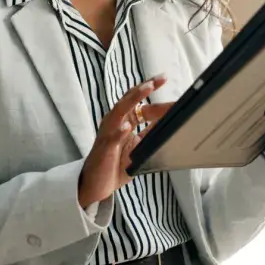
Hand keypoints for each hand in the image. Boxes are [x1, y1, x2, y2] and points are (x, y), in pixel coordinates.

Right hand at [78, 75, 172, 208]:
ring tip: (147, 88)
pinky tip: (127, 127)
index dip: (153, 92)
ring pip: (119, 112)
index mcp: (122, 121)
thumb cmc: (115, 165)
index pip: (139, 102)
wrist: (95, 185)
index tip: (165, 80)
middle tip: (160, 78)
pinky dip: (119, 132)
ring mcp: (108, 134)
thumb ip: (150, 132)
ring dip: (133, 99)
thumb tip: (170, 121)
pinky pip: (112, 139)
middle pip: (129, 100)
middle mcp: (114, 123)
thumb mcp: (138, 146)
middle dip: (144, 87)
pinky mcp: (104, 149)